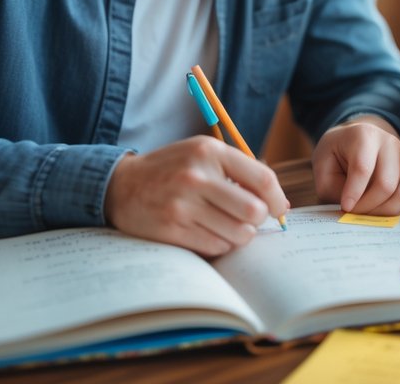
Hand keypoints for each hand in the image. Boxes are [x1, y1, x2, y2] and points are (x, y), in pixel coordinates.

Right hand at [104, 135, 288, 256]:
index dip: (277, 199)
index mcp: (209, 152)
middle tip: (249, 220)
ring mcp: (183, 204)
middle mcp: (197, 176)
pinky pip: (216, 247)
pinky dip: (219, 244)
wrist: (121, 186)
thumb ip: (239, 170)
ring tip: (226, 226)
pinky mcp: (171, 229)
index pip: (262, 178)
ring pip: (238, 234)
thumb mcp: (203, 154)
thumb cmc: (172, 170)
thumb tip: (278, 202)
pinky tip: (207, 232)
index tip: (277, 209)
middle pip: (254, 211)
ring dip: (239, 235)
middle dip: (258, 220)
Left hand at [312, 115, 399, 215]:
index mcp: (363, 135)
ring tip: (366, 211)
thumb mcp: (322, 166)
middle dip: (368, 206)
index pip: (362, 168)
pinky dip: (397, 207)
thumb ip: (334, 188)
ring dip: (383, 210)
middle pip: (386, 184)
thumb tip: (352, 211)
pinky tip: (380, 205)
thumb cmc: (335, 154)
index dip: (354, 193)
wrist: (353, 141)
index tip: (345, 207)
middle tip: (353, 211)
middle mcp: (389, 142)